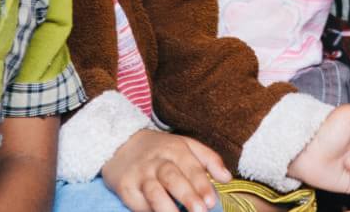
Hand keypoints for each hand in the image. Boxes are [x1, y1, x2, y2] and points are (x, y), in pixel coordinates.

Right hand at [102, 130, 229, 211]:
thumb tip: (227, 178)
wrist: (122, 144)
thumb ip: (209, 160)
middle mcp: (157, 161)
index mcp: (175, 149)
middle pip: (173, 178)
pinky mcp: (125, 188)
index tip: (211, 201)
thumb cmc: (161, 150)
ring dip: (167, 208)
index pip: (191, 167)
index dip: (202, 185)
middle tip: (200, 211)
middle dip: (187, 196)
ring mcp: (140, 175)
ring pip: (154, 192)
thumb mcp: (186, 145)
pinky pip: (138, 203)